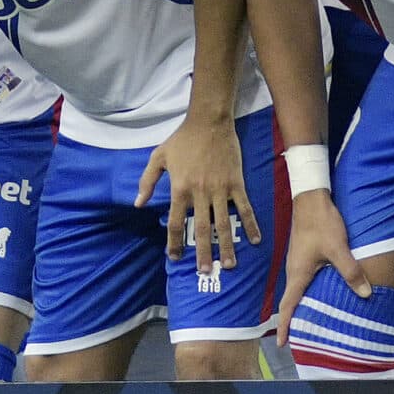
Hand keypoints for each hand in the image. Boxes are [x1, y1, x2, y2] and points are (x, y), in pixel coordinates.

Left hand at [141, 114, 253, 273]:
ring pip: (224, 223)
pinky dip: (251, 224)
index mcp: (180, 189)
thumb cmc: (182, 139)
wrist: (208, 121)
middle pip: (202, 229)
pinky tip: (255, 240)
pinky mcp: (236, 183)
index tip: (174, 257)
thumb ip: (147, 181)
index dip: (174, 242)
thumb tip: (138, 203)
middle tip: (205, 272)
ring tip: (229, 265)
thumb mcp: (158, 157)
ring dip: (227, 246)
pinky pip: (244, 208)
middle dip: (203, 253)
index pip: (176, 222)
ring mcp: (220, 189)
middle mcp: (200, 193)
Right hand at [273, 191, 374, 348]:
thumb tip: (366, 294)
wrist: (311, 198)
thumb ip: (351, 272)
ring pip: (298, 290)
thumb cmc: (321, 222)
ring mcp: (298, 262)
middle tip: (298, 339)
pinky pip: (304, 280)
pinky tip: (322, 294)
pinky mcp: (304, 255)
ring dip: (301, 306)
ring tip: (311, 322)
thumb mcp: (338, 248)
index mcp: (298, 273)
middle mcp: (294, 270)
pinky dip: (309, 292)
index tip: (281, 344)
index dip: (285, 326)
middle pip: (291, 301)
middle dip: (293, 320)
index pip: (287, 306)